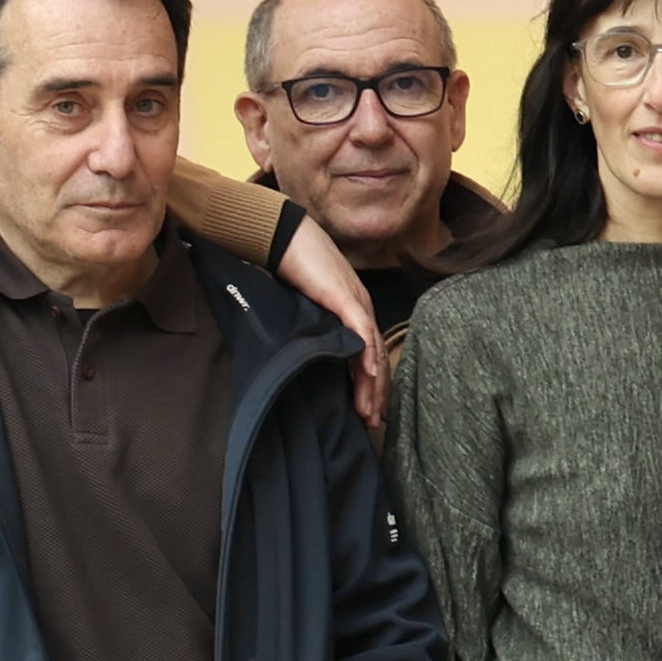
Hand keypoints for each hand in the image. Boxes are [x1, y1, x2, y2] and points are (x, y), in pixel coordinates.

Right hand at [274, 214, 392, 426]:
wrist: (285, 237)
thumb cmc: (292, 268)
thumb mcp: (306, 306)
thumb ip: (315, 327)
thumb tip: (309, 354)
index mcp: (354, 313)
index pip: (369, 356)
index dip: (371, 385)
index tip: (367, 413)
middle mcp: (362, 310)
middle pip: (376, 359)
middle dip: (375, 394)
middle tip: (373, 423)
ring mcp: (357, 303)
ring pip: (373, 350)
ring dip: (373, 384)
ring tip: (369, 411)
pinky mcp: (345, 298)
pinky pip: (361, 330)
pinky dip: (367, 353)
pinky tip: (369, 374)